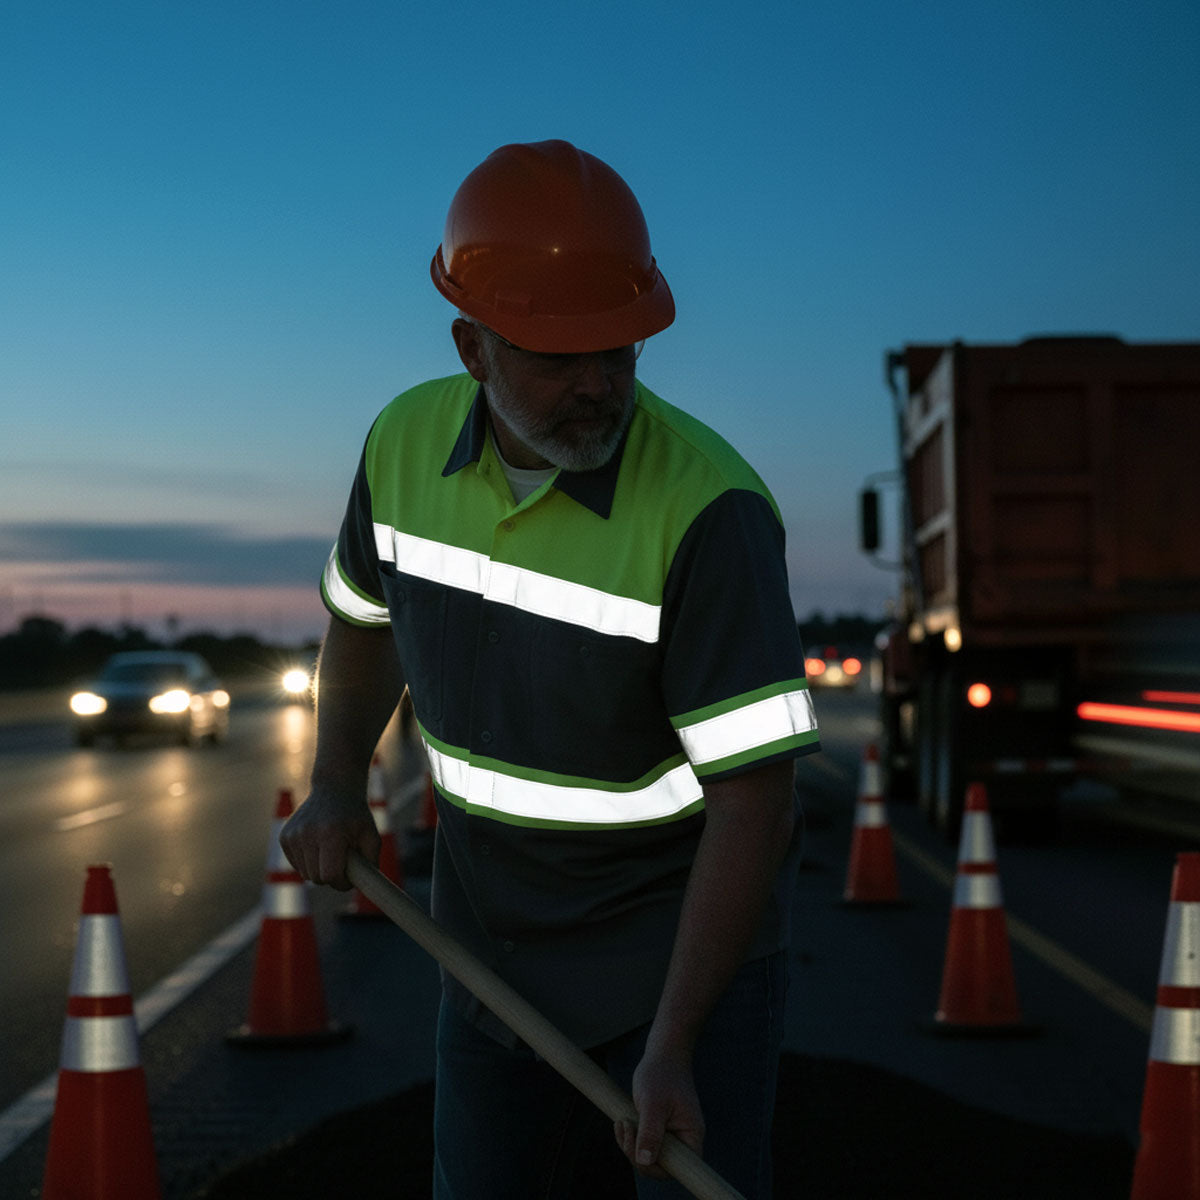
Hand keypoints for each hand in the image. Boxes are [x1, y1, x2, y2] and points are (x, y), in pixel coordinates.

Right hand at [279, 785, 379, 889]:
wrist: (334, 789)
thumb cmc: (355, 815)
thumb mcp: (371, 835)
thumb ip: (371, 862)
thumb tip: (366, 885)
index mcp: (330, 833)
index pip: (330, 875)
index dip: (342, 882)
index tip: (349, 878)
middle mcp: (306, 834)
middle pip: (316, 878)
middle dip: (331, 876)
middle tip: (343, 862)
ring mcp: (292, 835)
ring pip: (305, 874)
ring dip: (319, 869)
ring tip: (331, 850)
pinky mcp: (284, 837)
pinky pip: (297, 865)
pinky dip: (308, 862)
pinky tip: (318, 845)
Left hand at [614, 1048, 703, 1179]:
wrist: (662, 1054)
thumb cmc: (661, 1074)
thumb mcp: (653, 1103)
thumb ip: (650, 1132)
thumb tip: (645, 1162)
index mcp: (691, 1135)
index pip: (678, 1169)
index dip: (656, 1168)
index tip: (639, 1149)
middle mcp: (683, 1138)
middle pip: (659, 1165)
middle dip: (637, 1153)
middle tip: (625, 1129)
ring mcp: (670, 1134)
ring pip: (648, 1155)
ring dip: (630, 1145)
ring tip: (621, 1123)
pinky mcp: (658, 1129)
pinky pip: (643, 1143)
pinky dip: (630, 1137)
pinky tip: (622, 1123)